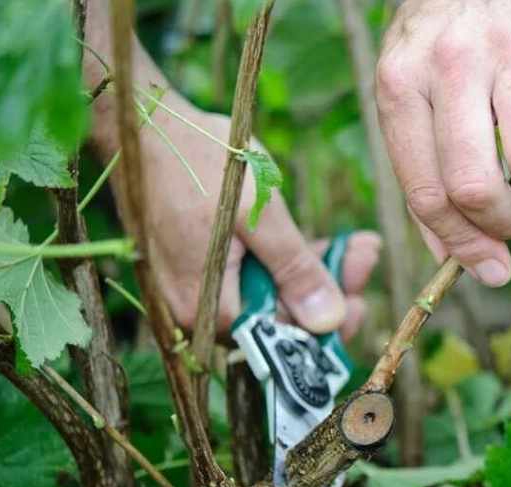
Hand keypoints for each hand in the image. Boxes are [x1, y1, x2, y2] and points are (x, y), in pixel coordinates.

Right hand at [103, 105, 379, 337]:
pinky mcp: (202, 265)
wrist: (144, 123)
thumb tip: (329, 321)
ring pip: (271, 294)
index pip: (280, 339)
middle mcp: (198, 309)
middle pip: (279, 317)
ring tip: (358, 243)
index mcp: (208, 308)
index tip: (364, 300)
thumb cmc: (198, 162)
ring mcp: (198, 287)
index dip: (327, 322)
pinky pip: (253, 275)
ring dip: (315, 271)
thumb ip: (294, 271)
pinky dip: (288, 260)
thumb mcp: (260, 214)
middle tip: (366, 255)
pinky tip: (324, 242)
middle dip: (329, 290)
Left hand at [376, 0, 510, 285]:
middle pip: (477, 187)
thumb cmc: (447, 35)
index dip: (463, 246)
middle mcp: (449, 64)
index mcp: (400, 85)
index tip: (492, 271)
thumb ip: (426, 171)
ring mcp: (509, 47)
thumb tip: (456, 258)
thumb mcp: (414, 90)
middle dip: (506, 228)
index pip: (427, 192)